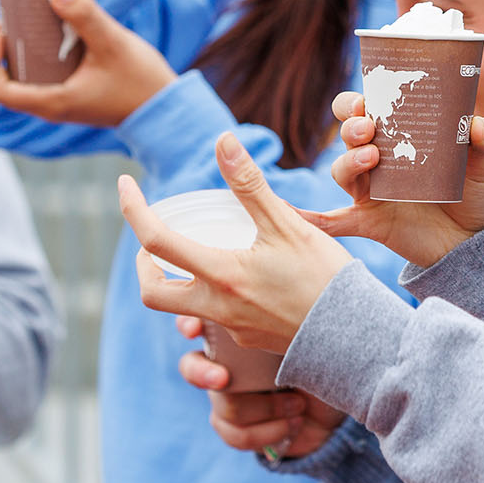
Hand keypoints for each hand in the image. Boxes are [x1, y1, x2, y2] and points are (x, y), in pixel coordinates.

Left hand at [0, 0, 177, 127]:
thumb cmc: (140, 82)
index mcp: (52, 101)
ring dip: (17, 49)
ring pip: (22, 78)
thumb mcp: (113, 43)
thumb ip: (85, 16)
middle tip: (9, 16)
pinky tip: (52, 27)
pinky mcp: (72, 93)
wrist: (166, 109)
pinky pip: (41, 74)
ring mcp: (61, 101)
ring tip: (26, 17)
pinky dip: (37, 53)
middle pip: (4, 82)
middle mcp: (50, 105)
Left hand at [120, 132, 353, 353]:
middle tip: (155, 240)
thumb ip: (250, 185)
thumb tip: (223, 141)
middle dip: (144, 266)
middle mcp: (217, 308)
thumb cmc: (325, 279)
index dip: (132, 209)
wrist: (358, 341)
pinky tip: (245, 279)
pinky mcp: (248, 341)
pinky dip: (216, 295)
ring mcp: (231, 330)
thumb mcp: (288, 225)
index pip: (155, 241)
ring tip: (201, 252)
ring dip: (180, 280)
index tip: (125, 184)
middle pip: (153, 294)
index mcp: (222, 276)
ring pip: (184, 308)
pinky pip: (217, 319)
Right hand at [174, 317, 347, 458]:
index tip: (195, 330)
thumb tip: (282, 294)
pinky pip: (233, 434)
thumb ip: (292, 317)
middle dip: (202, 374)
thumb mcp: (316, 332)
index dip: (189, 325)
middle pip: (191, 366)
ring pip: (222, 404)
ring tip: (298, 405)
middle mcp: (230, 362)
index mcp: (242, 330)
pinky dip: (265, 432)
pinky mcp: (240, 427)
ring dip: (265, 408)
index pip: (201, 320)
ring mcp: (232, 396)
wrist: (347, 407)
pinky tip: (292, 424)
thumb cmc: (333, 357)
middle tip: (223, 379)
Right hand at [307, 92, 483, 268]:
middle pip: (349, 135)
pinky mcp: (373, 221)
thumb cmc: (477, 191)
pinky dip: (316, 220)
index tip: (367, 99)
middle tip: (368, 127)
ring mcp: (373, 190)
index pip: (367, 108)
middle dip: (351, 127)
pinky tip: (300, 218)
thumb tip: (479, 127)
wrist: (478, 239)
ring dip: (348, 161)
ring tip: (372, 158)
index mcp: (400, 134)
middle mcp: (379, 158)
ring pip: (343, 171)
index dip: (357, 100)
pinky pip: (337, 221)